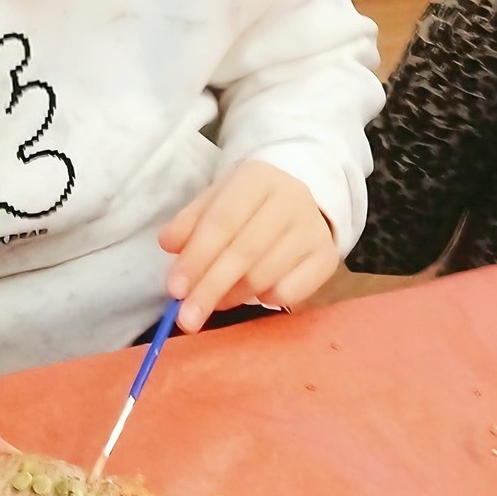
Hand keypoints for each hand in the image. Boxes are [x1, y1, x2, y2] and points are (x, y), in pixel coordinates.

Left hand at [158, 160, 337, 329]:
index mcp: (257, 178)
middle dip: (209, 289)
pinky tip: (253, 293)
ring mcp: (313, 229)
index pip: (221, 221)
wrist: (299, 199)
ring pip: (264, 276)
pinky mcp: (327, 258)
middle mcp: (291, 199)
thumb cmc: (246, 204)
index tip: (174, 289)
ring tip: (214, 302)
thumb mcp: (214, 201)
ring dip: (232, 297)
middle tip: (186, 317)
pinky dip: (265, 300)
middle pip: (243, 253)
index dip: (196, 258)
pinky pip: (290, 292)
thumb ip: (189, 223)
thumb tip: (169, 246)